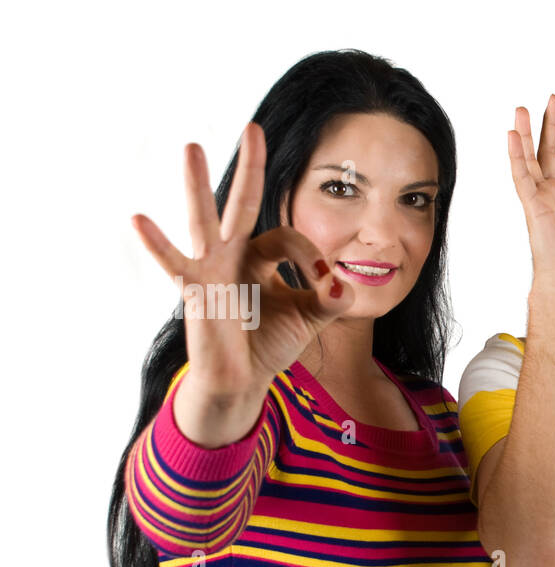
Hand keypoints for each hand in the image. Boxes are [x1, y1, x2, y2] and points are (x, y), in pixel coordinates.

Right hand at [132, 122, 354, 404]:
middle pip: (243, 204)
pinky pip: (175, 264)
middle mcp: (234, 254)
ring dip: (199, 185)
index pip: (288, 237)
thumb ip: (330, 300)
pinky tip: (138, 219)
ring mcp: (211, 268)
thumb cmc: (270, 343)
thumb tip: (344, 287)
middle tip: (253, 126)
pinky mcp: (195, 290)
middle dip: (252, 168)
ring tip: (193, 148)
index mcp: (260, 256)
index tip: (326, 284)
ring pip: (206, 220)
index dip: (311, 256)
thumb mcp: (310, 319)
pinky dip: (158, 245)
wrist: (242, 381)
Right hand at [508, 96, 554, 298]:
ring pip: (531, 158)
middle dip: (551, 126)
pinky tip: (512, 134)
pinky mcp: (533, 204)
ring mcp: (540, 197)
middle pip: (549, 153)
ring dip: (527, 132)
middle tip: (554, 98)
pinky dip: (516, 154)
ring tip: (521, 108)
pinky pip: (522, 175)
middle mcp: (553, 195)